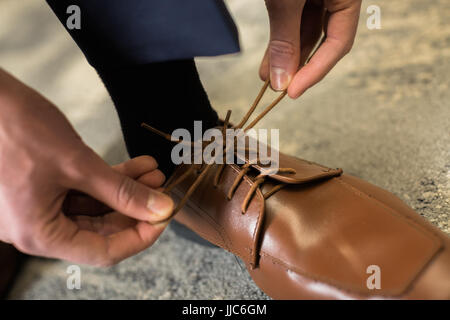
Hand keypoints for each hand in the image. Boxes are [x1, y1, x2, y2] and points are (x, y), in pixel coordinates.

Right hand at [0, 69, 173, 265]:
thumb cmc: (15, 129)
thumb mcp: (78, 164)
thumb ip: (122, 191)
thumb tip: (160, 208)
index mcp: (39, 234)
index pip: (103, 251)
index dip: (140, 236)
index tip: (164, 215)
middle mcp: (37, 228)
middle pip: (101, 230)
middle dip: (135, 208)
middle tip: (161, 189)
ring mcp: (37, 208)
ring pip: (95, 208)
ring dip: (125, 191)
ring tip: (153, 173)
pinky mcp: (41, 188)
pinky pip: (82, 192)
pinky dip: (109, 181)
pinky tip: (136, 167)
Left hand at [260, 0, 361, 97]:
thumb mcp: (286, 2)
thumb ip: (285, 38)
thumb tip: (281, 79)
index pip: (340, 42)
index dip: (315, 71)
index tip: (293, 92)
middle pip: (323, 40)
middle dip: (297, 66)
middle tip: (279, 87)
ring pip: (305, 31)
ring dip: (286, 55)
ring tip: (269, 76)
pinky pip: (294, 19)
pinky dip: (281, 37)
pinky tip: (270, 58)